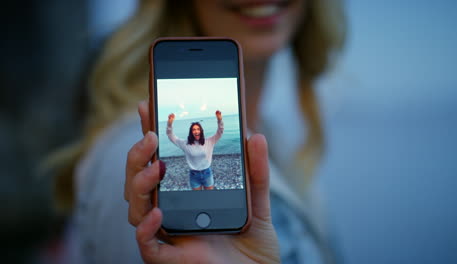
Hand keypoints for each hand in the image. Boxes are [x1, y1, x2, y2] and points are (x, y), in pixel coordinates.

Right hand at [125, 101, 279, 263]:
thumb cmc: (252, 243)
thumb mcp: (257, 202)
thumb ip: (255, 171)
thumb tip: (256, 135)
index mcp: (184, 193)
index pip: (160, 160)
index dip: (149, 133)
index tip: (147, 105)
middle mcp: (170, 211)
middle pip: (138, 181)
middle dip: (137, 156)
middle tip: (151, 136)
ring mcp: (168, 234)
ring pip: (136, 208)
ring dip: (139, 183)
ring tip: (156, 167)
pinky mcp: (171, 259)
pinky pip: (147, 245)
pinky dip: (146, 228)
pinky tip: (160, 212)